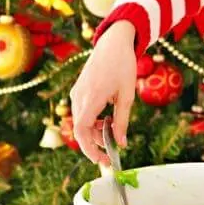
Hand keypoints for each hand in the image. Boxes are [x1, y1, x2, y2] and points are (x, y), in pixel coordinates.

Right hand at [69, 22, 136, 165]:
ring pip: (81, 122)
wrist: (113, 44)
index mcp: (91, 98)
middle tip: (111, 154)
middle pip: (81, 129)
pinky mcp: (78, 91)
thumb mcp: (127, 95)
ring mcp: (76, 93)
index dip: (89, 148)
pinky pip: (82, 112)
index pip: (82, 131)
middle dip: (95, 143)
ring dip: (95, 132)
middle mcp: (79, 97)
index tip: (101, 160)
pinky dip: (93, 121)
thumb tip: (121, 144)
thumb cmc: (123, 67)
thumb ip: (123, 120)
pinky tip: (106, 120)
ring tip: (113, 131)